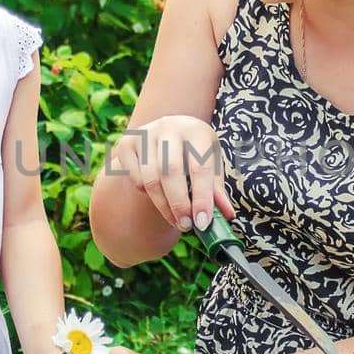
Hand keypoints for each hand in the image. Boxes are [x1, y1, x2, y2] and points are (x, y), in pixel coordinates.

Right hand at [112, 115, 235, 232]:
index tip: (203, 222)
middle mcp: (168, 127)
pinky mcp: (126, 144)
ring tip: (176, 221)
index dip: (202, 197)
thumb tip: (227, 215)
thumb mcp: (211, 163)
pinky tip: (159, 197)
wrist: (168, 131)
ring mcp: (145, 134)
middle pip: (170, 172)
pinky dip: (147, 195)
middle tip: (186, 226)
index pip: (200, 167)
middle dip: (179, 204)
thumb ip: (217, 189)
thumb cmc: (195, 151)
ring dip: (163, 206)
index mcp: (196, 130)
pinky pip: (135, 179)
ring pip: (150, 179)